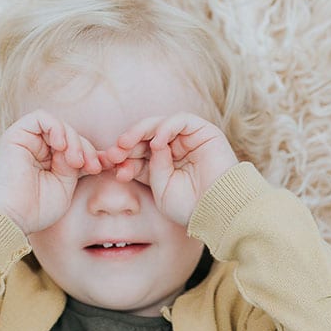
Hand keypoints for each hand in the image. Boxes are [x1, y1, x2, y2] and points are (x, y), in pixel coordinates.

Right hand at [0, 111, 102, 233]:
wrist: (12, 218)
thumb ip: (77, 164)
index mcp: (49, 162)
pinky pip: (40, 118)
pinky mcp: (15, 135)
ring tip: (75, 162)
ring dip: (73, 140)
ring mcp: (26, 141)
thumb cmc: (38, 209)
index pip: (76, 147)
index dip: (93, 153)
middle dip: (86, 148)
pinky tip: (62, 146)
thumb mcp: (66, 184)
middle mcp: (37, 148)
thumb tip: (95, 152)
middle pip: (69, 135)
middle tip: (92, 167)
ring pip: (58, 126)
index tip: (105, 166)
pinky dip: (56, 127)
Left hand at [108, 114, 237, 226]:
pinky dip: (166, 128)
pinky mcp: (204, 132)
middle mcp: (175, 150)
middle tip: (114, 152)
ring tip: (127, 144)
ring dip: (140, 131)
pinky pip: (181, 120)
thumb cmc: (192, 206)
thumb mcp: (161, 189)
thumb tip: (144, 146)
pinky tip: (156, 143)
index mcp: (163, 165)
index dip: (123, 157)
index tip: (109, 165)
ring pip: (160, 125)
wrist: (220, 210)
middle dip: (127, 142)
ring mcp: (189, 140)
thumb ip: (151, 167)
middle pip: (145, 137)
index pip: (138, 154)